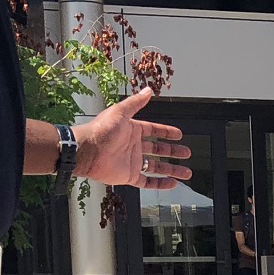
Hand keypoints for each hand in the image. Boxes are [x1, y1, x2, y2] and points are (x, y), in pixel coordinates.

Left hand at [74, 88, 191, 188]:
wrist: (87, 151)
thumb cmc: (100, 130)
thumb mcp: (120, 112)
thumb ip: (135, 102)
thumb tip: (148, 90)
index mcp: (132, 130)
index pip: (153, 131)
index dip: (166, 132)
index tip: (178, 134)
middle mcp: (133, 146)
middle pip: (158, 150)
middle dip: (173, 152)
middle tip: (186, 153)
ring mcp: (132, 162)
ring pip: (157, 167)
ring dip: (172, 170)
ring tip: (186, 172)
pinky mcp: (129, 176)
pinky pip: (148, 182)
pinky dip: (160, 184)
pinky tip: (172, 184)